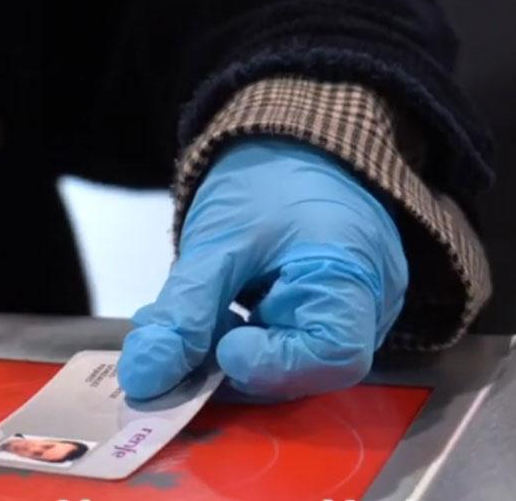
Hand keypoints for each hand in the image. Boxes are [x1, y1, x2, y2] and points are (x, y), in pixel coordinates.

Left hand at [117, 138, 407, 399]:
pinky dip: (243, 334)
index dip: (274, 367)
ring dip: (230, 349)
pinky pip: (288, 338)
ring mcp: (355, 306)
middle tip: (177, 342)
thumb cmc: (267, 177)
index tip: (222, 349)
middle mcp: (370, 301)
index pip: (333, 355)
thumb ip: (184, 315)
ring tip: (182, 319)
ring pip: (291, 356)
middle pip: (308, 366)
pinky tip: (207, 312)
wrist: (295, 134)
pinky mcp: (330, 306)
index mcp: (355, 273)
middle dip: (236, 362)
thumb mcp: (217, 242)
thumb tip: (145, 379)